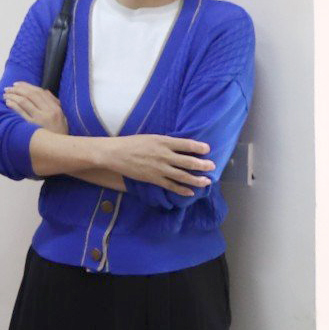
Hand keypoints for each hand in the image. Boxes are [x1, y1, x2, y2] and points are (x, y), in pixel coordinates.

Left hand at [4, 83, 68, 134]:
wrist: (60, 150)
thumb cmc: (60, 134)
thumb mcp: (62, 117)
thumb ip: (54, 103)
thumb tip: (45, 91)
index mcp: (55, 108)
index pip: (39, 92)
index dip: (27, 86)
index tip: (17, 84)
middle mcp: (48, 112)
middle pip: (30, 95)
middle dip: (18, 89)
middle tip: (8, 88)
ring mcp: (39, 119)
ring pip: (24, 102)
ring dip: (13, 96)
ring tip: (5, 95)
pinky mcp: (32, 127)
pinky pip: (20, 113)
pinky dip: (13, 105)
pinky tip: (8, 103)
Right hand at [100, 134, 214, 196]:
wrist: (116, 153)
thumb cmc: (133, 143)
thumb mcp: (152, 137)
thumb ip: (167, 142)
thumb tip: (182, 146)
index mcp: (164, 141)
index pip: (186, 144)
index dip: (199, 147)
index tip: (208, 149)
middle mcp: (164, 155)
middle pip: (188, 161)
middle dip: (202, 165)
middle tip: (212, 166)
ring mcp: (159, 169)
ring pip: (183, 176)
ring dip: (196, 179)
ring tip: (207, 181)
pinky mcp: (154, 179)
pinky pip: (171, 186)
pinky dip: (182, 190)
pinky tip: (190, 192)